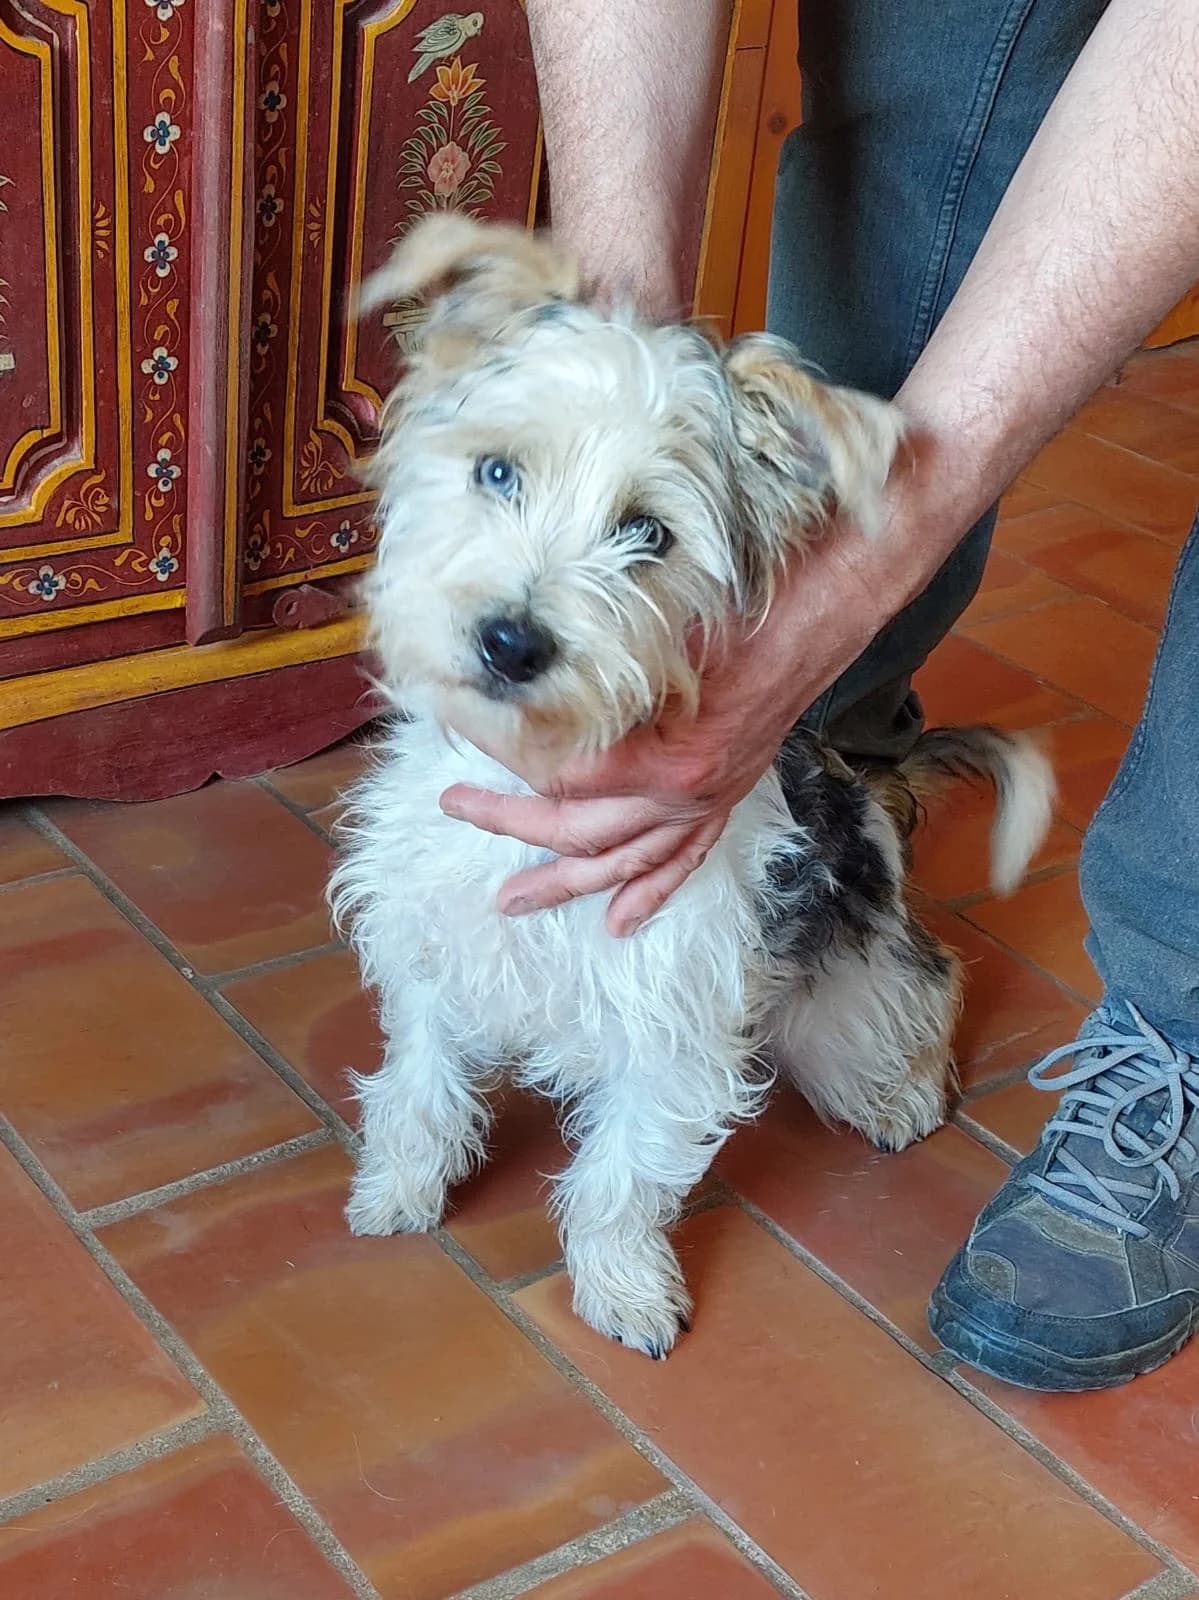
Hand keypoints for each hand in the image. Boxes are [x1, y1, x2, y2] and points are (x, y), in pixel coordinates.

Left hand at [441, 522, 906, 935]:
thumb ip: (592, 676)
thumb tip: (518, 686)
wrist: (815, 615)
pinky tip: (619, 922)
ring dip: (564, 883)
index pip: (559, 778)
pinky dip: (649, 893)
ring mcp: (704, 803)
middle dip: (510, 824)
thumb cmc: (736, 612)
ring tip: (512, 902)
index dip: (502, 764)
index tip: (461, 739)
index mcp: (662, 758)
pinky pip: (682, 861)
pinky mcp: (724, 799)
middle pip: (578, 829)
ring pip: (623, 863)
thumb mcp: (651, 636)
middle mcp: (682, 795)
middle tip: (456, 808)